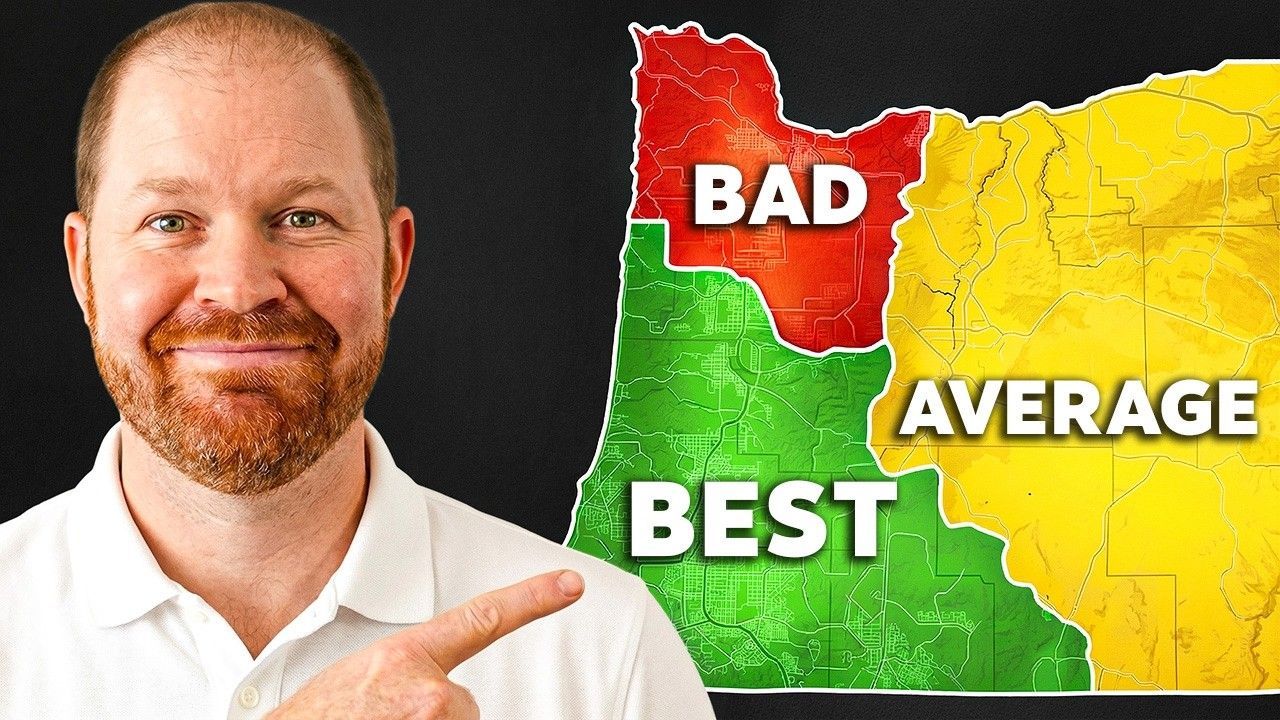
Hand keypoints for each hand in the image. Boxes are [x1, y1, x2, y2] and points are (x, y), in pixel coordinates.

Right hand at [266, 569, 584, 718]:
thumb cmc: (316, 719)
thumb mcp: (357, 683)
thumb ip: (405, 676)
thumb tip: (435, 697)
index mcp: (404, 658)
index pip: (482, 618)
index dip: (532, 599)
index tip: (571, 584)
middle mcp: (428, 690)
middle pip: (462, 706)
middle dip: (433, 719)